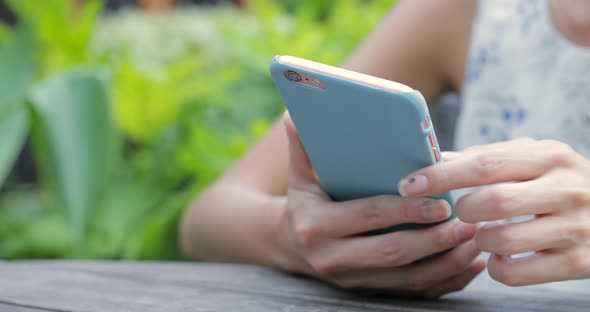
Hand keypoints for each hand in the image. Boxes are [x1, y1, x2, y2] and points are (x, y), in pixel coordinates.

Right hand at [277, 112, 484, 297]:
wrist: (291, 246)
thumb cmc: (304, 202)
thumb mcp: (300, 176)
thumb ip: (302, 148)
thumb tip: (294, 114)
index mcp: (317, 226)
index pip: (368, 217)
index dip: (406, 211)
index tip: (441, 203)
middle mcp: (331, 259)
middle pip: (391, 253)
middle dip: (433, 241)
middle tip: (468, 224)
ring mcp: (352, 281)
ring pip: (406, 279)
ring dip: (445, 263)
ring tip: (475, 241)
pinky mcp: (368, 292)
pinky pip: (412, 292)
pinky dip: (444, 281)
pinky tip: (469, 264)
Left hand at [398, 138, 589, 285]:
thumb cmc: (559, 181)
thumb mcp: (533, 158)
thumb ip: (488, 158)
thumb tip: (435, 158)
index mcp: (550, 157)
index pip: (485, 164)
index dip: (442, 175)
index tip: (409, 184)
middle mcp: (566, 189)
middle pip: (494, 201)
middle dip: (462, 210)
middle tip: (457, 212)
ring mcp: (575, 228)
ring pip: (502, 240)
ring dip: (478, 240)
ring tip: (482, 232)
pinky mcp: (578, 263)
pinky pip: (515, 274)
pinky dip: (496, 267)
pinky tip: (500, 256)